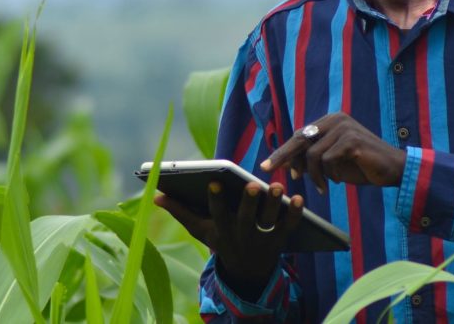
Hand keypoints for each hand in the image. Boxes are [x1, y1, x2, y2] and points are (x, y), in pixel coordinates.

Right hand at [154, 180, 302, 298]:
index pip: (217, 215)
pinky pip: (288, 227)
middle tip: (251, 184)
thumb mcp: (200, 230)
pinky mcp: (280, 240)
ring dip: (274, 204)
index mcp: (221, 231)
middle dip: (248, 202)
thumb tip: (156, 196)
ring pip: (269, 221)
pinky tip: (298, 198)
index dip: (216, 200)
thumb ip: (180, 212)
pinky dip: (294, 214)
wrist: (246, 271)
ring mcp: (262, 240)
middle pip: (246, 219)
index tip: (213, 182)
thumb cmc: (221, 240)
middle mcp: (242, 236)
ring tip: (277, 186)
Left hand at [260, 112, 406, 193]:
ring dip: (315, 176)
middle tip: (267, 170)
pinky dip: (330, 176)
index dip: (284, 152)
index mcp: (330, 121)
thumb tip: (288, 165)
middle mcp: (335, 119)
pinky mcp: (351, 140)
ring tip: (324, 187)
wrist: (394, 169)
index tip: (268, 166)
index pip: (300, 135)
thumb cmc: (362, 166)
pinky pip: (328, 161)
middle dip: (282, 156)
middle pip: (300, 139)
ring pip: (313, 155)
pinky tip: (338, 182)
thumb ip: (314, 159)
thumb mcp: (333, 162)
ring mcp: (344, 127)